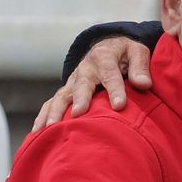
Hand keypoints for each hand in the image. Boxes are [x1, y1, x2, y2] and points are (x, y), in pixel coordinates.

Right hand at [33, 37, 151, 131]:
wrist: (107, 48)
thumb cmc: (126, 54)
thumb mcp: (137, 52)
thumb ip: (140, 67)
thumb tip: (143, 84)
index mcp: (104, 56)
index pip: (110, 73)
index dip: (114, 89)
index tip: (119, 106)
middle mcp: (84, 68)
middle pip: (81, 84)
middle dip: (79, 98)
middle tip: (78, 114)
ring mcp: (72, 82)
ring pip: (61, 96)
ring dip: (55, 111)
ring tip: (52, 128)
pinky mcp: (66, 92)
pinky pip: (50, 104)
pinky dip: (42, 118)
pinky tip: (37, 134)